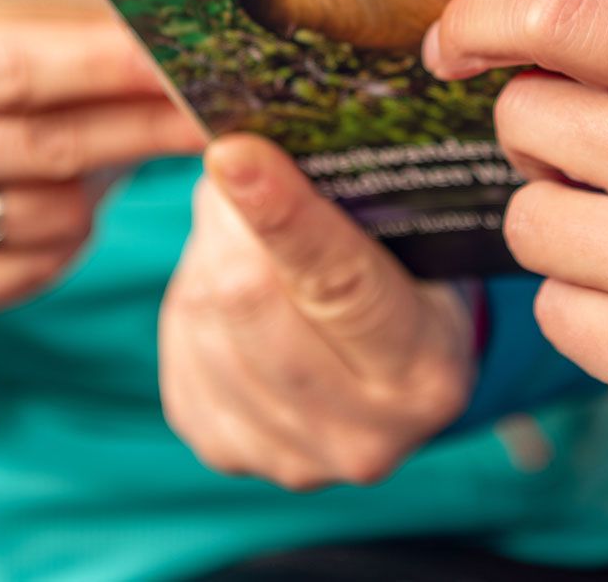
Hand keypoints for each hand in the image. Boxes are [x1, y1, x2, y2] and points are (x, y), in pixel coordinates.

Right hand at [0, 0, 205, 318]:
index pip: (13, 69)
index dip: (104, 62)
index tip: (177, 50)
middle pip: (48, 145)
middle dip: (143, 122)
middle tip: (213, 101)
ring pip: (53, 212)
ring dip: (113, 177)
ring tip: (146, 140)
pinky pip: (35, 265)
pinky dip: (74, 230)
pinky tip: (84, 195)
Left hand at [159, 136, 474, 490]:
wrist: (392, 377)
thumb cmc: (405, 282)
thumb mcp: (403, 239)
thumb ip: (332, 203)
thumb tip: (239, 159)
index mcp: (426, 371)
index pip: (340, 281)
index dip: (282, 214)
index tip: (233, 152)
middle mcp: (364, 433)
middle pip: (249, 302)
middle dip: (231, 223)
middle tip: (239, 168)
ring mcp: (291, 456)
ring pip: (204, 319)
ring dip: (209, 258)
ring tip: (244, 235)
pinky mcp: (227, 451)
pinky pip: (181, 346)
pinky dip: (195, 298)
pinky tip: (228, 288)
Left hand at [426, 0, 607, 485]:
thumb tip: (601, 10)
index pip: (563, 15)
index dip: (481, 15)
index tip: (451, 39)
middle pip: (522, 119)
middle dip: (544, 133)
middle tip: (599, 158)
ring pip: (527, 221)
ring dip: (565, 227)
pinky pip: (555, 313)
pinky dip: (590, 310)